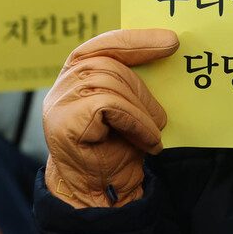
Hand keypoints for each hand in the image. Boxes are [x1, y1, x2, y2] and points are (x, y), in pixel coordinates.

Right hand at [43, 28, 178, 207]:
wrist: (99, 193)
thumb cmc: (116, 148)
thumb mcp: (126, 107)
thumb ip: (130, 82)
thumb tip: (166, 52)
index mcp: (77, 75)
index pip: (105, 44)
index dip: (137, 40)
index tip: (171, 40)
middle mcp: (63, 85)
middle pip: (109, 63)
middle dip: (142, 88)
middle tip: (162, 116)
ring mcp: (61, 102)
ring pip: (110, 84)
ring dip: (142, 110)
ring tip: (155, 132)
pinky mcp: (66, 121)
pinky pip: (110, 105)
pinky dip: (136, 122)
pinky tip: (148, 141)